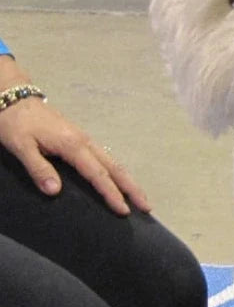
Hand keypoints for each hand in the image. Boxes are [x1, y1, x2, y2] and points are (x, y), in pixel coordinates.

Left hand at [0, 60, 150, 214]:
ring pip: (113, 162)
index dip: (111, 194)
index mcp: (72, 145)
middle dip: (132, 188)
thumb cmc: (14, 122)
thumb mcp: (20, 146)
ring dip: (128, 180)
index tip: (124, 211)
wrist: (13, 96)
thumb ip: (38, 169)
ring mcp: (85, 139)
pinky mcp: (81, 139)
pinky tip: (119, 180)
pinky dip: (117, 172)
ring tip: (140, 197)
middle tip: (147, 206)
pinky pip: (106, 158)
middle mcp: (85, 142)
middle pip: (115, 167)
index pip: (98, 174)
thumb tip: (56, 192)